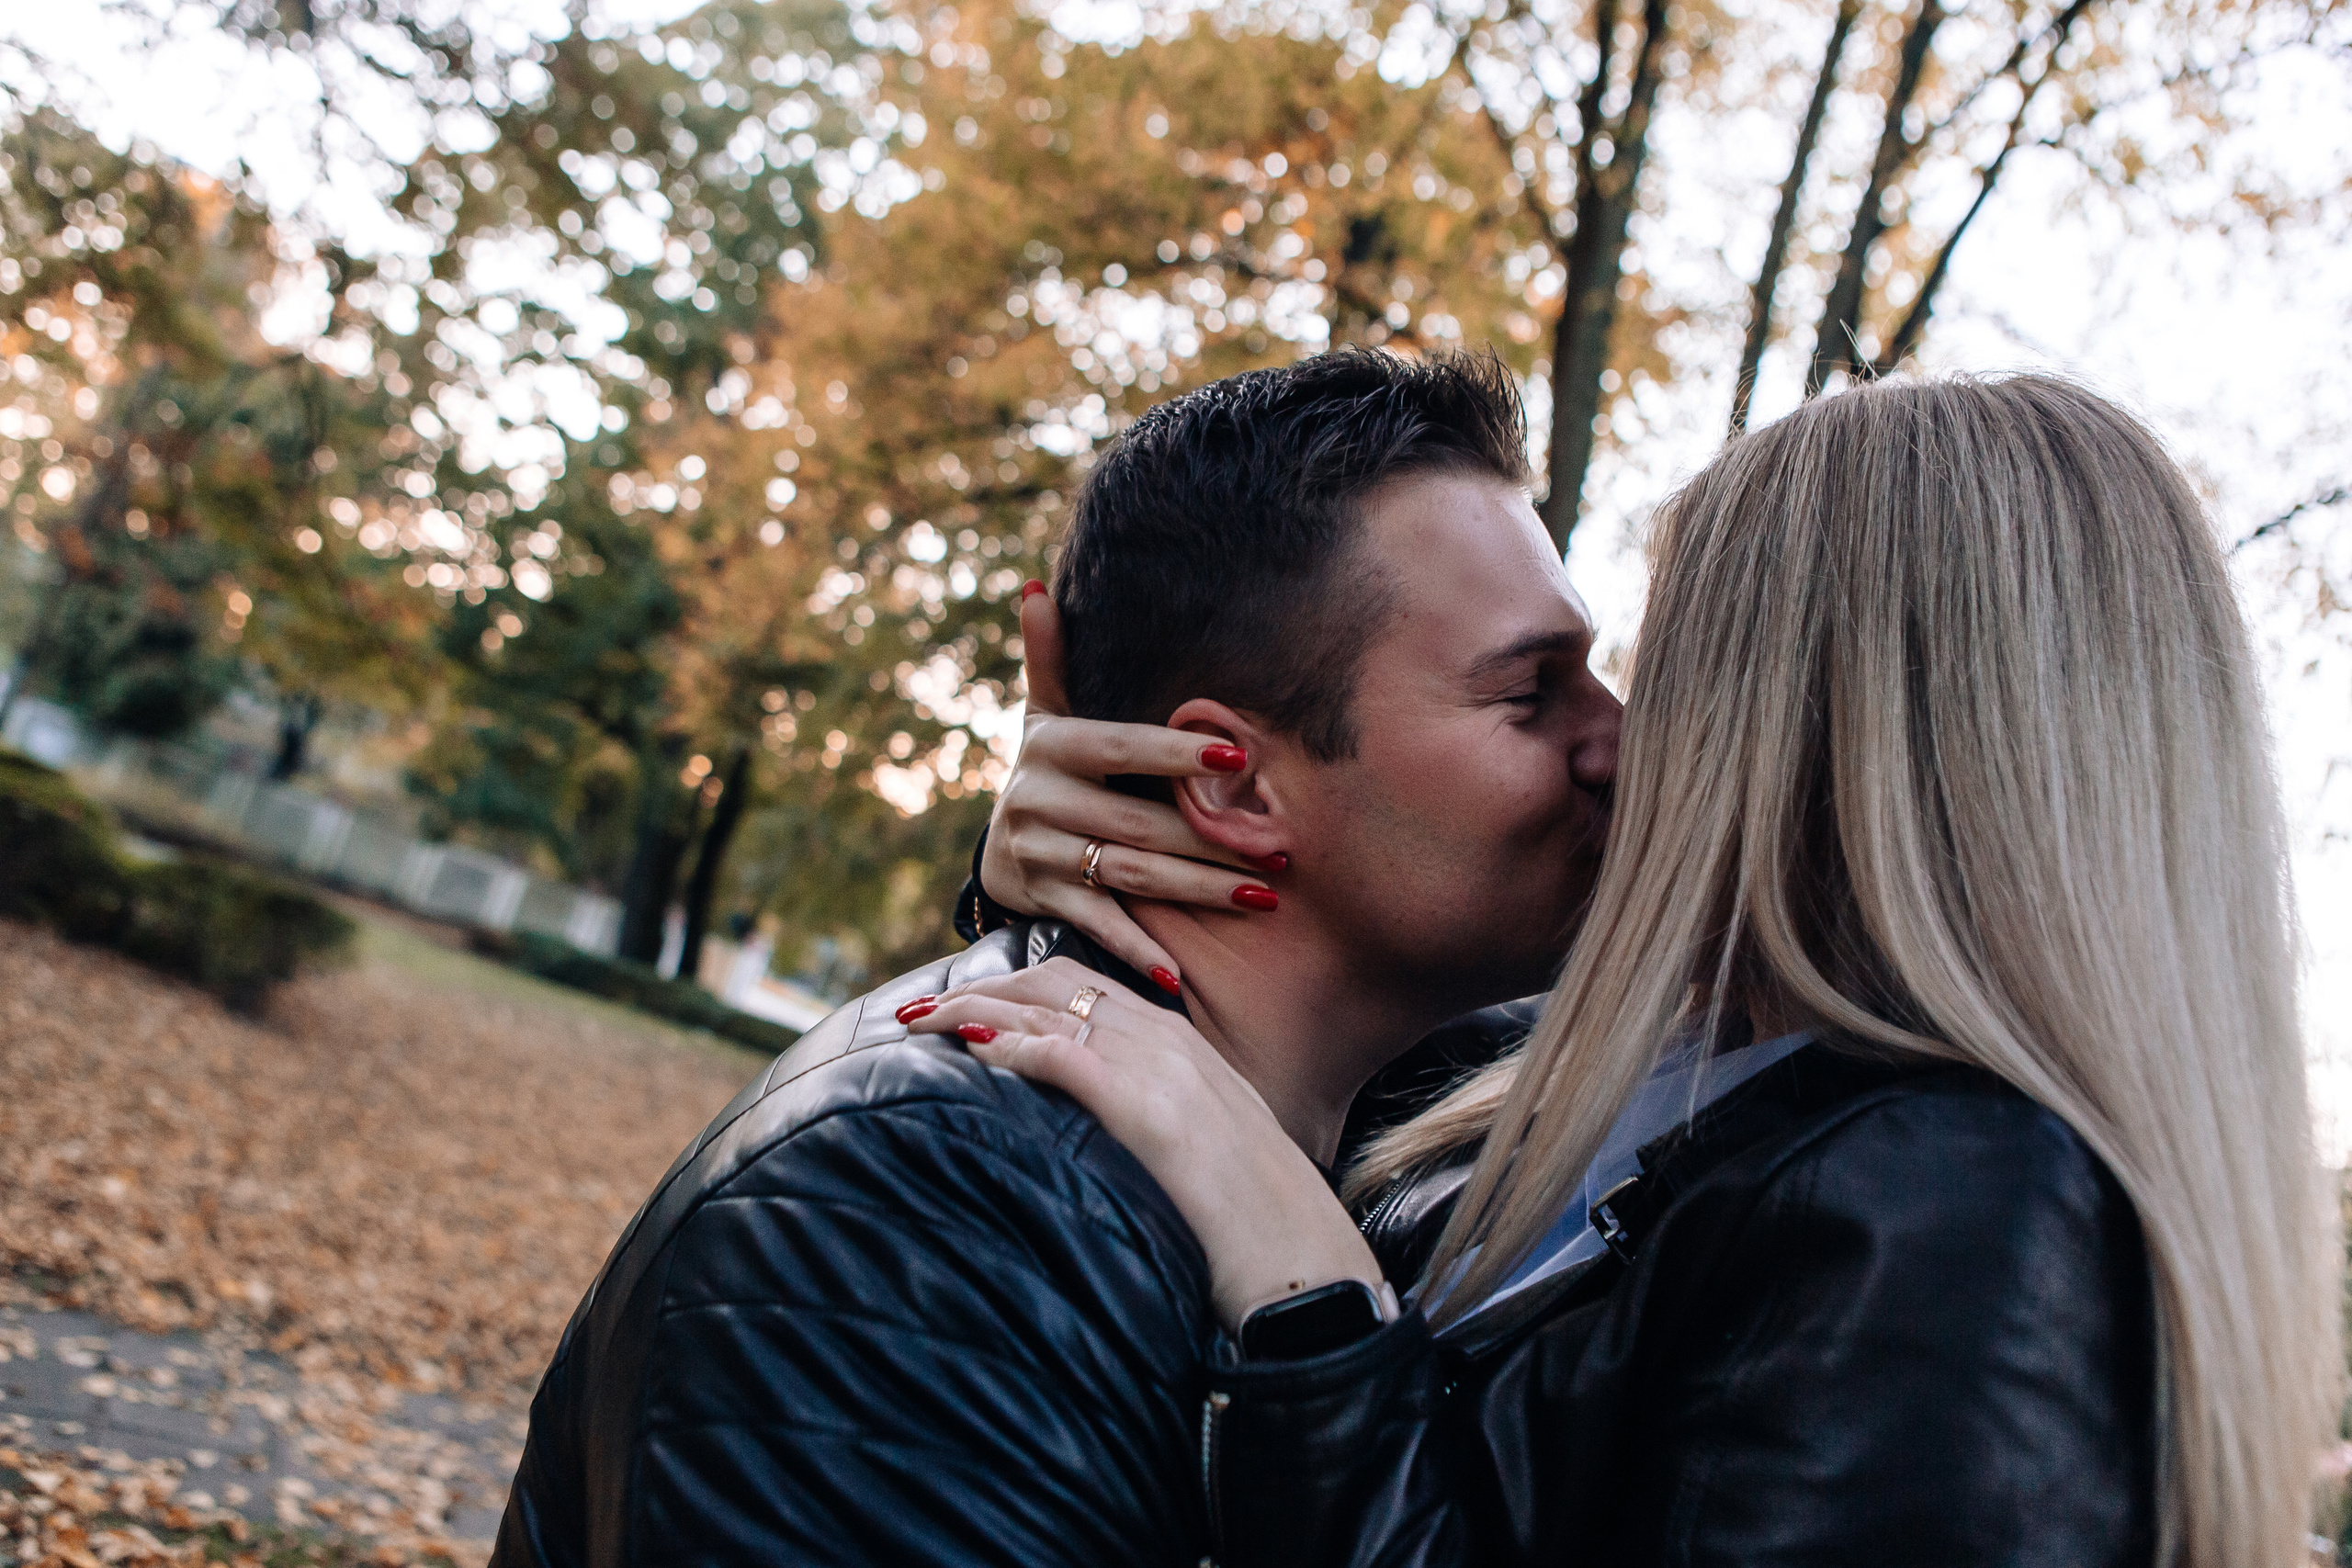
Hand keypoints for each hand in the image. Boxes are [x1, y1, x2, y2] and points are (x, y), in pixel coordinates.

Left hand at [919, 958, 1386, 1330]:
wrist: (1305, 1264)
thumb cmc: (1259, 1227)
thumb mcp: (1211, 1152)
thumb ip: (1163, 1124)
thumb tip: (1109, 1138)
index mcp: (1185, 1049)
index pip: (1087, 986)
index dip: (1017, 988)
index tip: (966, 1002)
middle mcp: (1169, 1044)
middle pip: (1055, 983)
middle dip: (980, 987)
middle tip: (920, 1010)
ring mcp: (1160, 1071)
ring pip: (1048, 1010)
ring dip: (973, 1010)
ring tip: (919, 1022)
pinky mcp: (1148, 1111)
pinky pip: (1063, 1056)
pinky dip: (1010, 1047)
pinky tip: (969, 1051)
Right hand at [991, 589, 1280, 985]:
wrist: (996, 847)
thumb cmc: (1050, 770)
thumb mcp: (1043, 716)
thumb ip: (1048, 657)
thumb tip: (1037, 587)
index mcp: (1051, 748)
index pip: (1121, 747)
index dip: (1176, 755)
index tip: (1239, 762)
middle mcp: (1037, 801)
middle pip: (1135, 822)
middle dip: (1210, 840)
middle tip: (1279, 849)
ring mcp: (1038, 856)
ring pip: (1128, 874)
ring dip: (1197, 889)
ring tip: (1261, 897)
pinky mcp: (1041, 902)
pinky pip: (1095, 925)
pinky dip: (1136, 951)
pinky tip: (1179, 976)